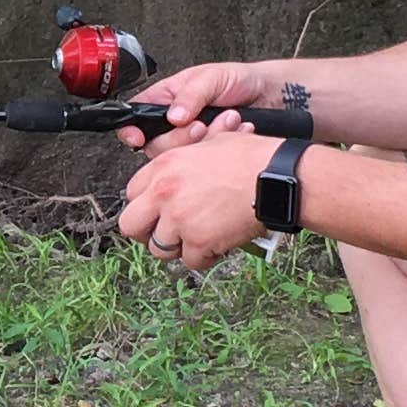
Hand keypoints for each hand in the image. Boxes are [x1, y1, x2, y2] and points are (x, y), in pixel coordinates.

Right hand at [119, 58, 296, 153]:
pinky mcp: (208, 155)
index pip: (135, 117)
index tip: (138, 137)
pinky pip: (202, 163)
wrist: (270, 96)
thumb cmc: (238, 80)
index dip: (132, 130)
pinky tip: (236, 131)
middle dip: (180, 138)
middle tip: (201, 126)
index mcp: (166, 98)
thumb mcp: (212, 77)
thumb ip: (190, 95)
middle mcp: (173, 121)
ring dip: (203, 141)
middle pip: (155, 144)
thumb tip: (172, 117)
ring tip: (226, 121)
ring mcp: (191, 140)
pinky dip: (219, 148)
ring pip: (178, 156)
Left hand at [119, 130, 276, 271]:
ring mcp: (178, 220)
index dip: (145, 206)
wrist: (275, 177)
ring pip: (159, 249)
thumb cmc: (250, 158)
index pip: (130, 194)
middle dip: (147, 232)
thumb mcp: (208, 145)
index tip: (157, 212)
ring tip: (199, 237)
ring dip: (178, 247)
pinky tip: (219, 243)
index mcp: (162, 167)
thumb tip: (179, 175)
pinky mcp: (198, 242)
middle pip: (130, 226)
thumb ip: (184, 163)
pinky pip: (191, 261)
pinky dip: (205, 257)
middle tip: (166, 234)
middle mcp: (163, 194)